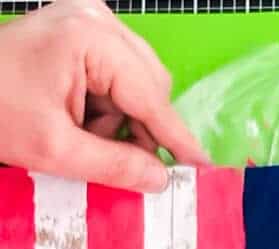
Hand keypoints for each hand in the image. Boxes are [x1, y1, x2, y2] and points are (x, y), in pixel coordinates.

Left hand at [0, 0, 206, 190]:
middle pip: (150, 84)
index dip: (177, 137)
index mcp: (90, 38)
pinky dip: (107, 106)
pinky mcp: (80, 32)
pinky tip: (80, 120)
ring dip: (121, 120)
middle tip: (118, 161)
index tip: (202, 167)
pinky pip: (116, 75)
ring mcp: (88, 20)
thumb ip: (114, 166)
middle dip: (139, 128)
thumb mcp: (55, 149)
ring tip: (82, 136)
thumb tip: (159, 179)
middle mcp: (96, 19)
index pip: (151, 95)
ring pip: (136, 83)